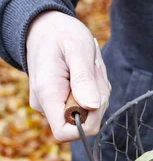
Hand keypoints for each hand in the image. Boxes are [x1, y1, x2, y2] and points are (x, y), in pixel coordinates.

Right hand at [26, 11, 110, 141]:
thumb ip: (84, 78)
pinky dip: (95, 88)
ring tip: (89, 66)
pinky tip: (88, 70)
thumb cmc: (62, 34)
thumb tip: (92, 106)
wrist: (46, 26)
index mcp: (48, 94)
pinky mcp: (63, 100)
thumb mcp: (77, 50)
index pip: (66, 133)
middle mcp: (47, 104)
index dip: (89, 123)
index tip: (97, 99)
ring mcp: (55, 104)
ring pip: (91, 111)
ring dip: (98, 90)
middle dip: (98, 98)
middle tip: (94, 69)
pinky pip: (89, 103)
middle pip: (86, 122)